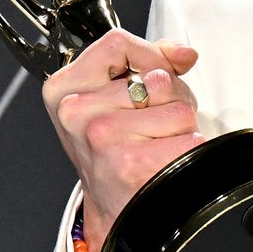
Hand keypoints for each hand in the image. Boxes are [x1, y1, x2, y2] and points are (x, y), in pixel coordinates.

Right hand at [41, 29, 202, 251]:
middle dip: (170, 100)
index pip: (116, 43)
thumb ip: (150, 63)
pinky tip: (165, 161)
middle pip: (157, 79)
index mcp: (64, 88)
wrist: (114, 208)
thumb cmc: (118, 149)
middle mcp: (77, 112)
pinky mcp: (130, 163)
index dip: (151, 53)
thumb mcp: (118, 97)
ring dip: (181, 128)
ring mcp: (101, 137)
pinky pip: (188, 139)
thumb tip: (184, 54)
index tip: (166, 68)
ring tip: (158, 143)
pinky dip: (188, 149)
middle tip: (152, 126)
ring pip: (178, 109)